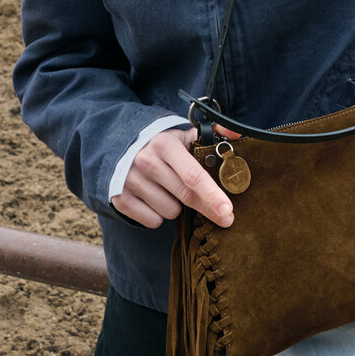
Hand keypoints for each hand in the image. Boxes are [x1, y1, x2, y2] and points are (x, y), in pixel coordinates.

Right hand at [111, 126, 235, 228]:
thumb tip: (237, 134)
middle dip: (208, 209)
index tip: (228, 210)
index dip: (212, 194)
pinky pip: (153, 221)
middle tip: (226, 218)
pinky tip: (154, 198)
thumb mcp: (182, 135)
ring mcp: (131, 182)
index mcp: (165, 145)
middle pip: (186, 196)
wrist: (118, 145)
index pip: (193, 175)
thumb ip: (212, 134)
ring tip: (168, 189)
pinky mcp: (120, 199)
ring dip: (177, 207)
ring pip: (171, 212)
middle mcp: (147, 162)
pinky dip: (158, 215)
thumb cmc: (160, 144)